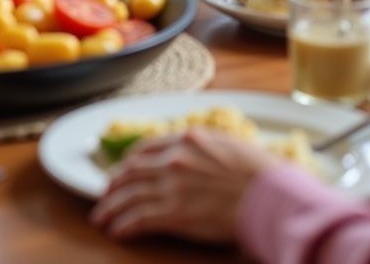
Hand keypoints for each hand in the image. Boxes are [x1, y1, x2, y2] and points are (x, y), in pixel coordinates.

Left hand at [90, 128, 274, 243]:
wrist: (268, 193)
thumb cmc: (257, 170)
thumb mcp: (226, 144)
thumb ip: (202, 148)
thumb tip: (194, 155)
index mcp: (186, 138)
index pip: (146, 147)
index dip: (130, 160)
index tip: (123, 170)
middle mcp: (174, 159)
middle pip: (132, 171)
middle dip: (114, 184)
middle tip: (105, 195)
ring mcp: (172, 185)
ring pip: (130, 195)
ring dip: (111, 207)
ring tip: (100, 218)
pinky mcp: (175, 213)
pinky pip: (140, 218)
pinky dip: (124, 225)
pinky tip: (116, 231)